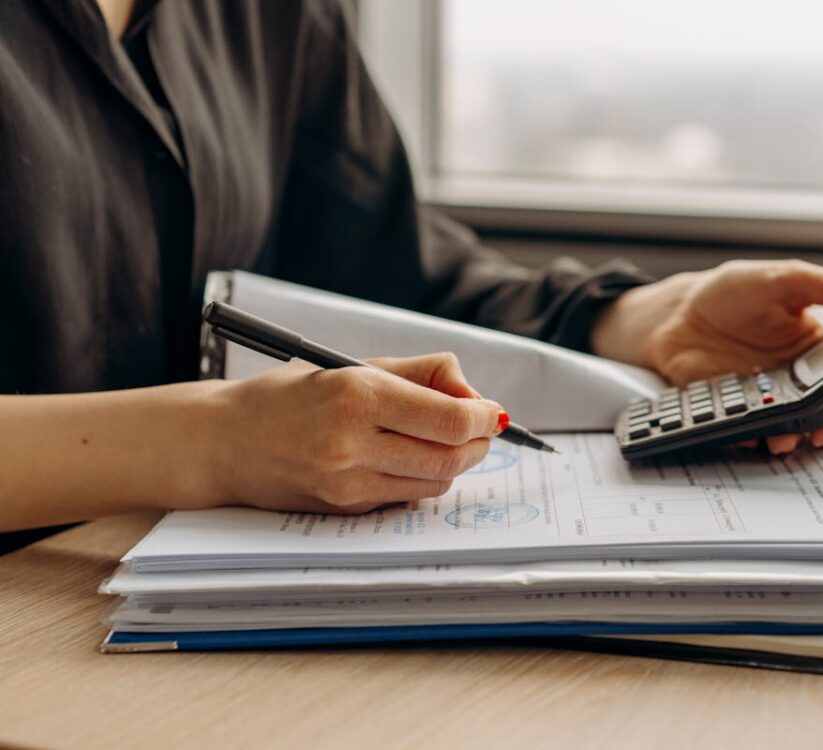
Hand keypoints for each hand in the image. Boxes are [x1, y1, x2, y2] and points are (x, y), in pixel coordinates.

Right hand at [206, 353, 504, 513]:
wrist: (225, 442)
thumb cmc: (291, 396)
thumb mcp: (354, 366)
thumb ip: (421, 373)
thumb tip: (473, 395)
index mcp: (358, 396)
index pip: (451, 420)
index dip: (483, 417)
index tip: (491, 412)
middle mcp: (353, 444)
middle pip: (451, 458)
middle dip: (477, 443)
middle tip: (478, 428)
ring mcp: (347, 483)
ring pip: (434, 483)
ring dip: (454, 463)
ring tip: (443, 441)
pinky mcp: (344, 510)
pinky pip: (405, 497)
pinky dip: (421, 479)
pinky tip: (406, 458)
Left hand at [591, 260, 822, 452]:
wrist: (675, 315)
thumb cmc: (732, 293)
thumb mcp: (787, 279)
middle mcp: (803, 377)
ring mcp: (771, 398)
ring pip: (802, 429)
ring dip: (802, 438)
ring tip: (791, 437)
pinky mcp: (739, 413)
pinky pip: (756, 434)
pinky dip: (757, 438)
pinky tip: (754, 432)